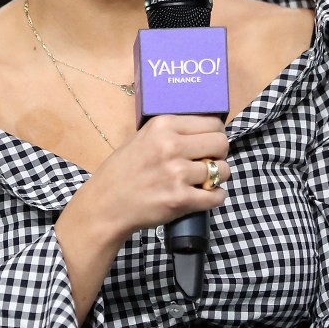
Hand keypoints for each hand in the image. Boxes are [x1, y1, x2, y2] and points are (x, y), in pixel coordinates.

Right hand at [70, 113, 231, 240]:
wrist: (106, 205)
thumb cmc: (123, 172)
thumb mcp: (142, 138)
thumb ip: (171, 132)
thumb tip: (205, 131)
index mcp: (163, 125)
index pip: (212, 122)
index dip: (216, 134)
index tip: (210, 144)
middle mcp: (171, 146)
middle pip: (221, 143)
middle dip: (220, 154)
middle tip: (209, 162)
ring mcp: (177, 174)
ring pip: (222, 170)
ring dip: (217, 177)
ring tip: (205, 181)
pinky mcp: (180, 199)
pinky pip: (217, 196)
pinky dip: (216, 196)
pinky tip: (206, 195)